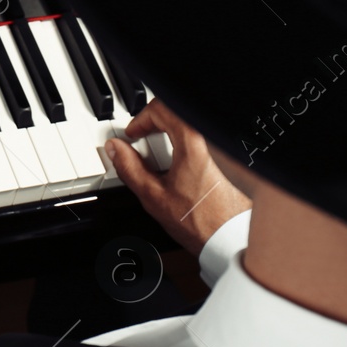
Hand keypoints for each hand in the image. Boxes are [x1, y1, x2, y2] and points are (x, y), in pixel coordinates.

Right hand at [104, 99, 250, 253]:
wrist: (231, 238)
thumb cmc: (200, 222)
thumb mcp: (153, 196)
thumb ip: (129, 167)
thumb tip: (116, 149)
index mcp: (193, 141)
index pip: (161, 108)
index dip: (140, 120)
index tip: (132, 135)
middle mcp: (212, 137)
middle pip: (176, 114)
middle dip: (154, 126)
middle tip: (141, 145)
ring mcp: (222, 146)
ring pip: (189, 125)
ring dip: (169, 135)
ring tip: (159, 161)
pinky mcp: (228, 156)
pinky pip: (202, 137)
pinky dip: (184, 144)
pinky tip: (178, 169)